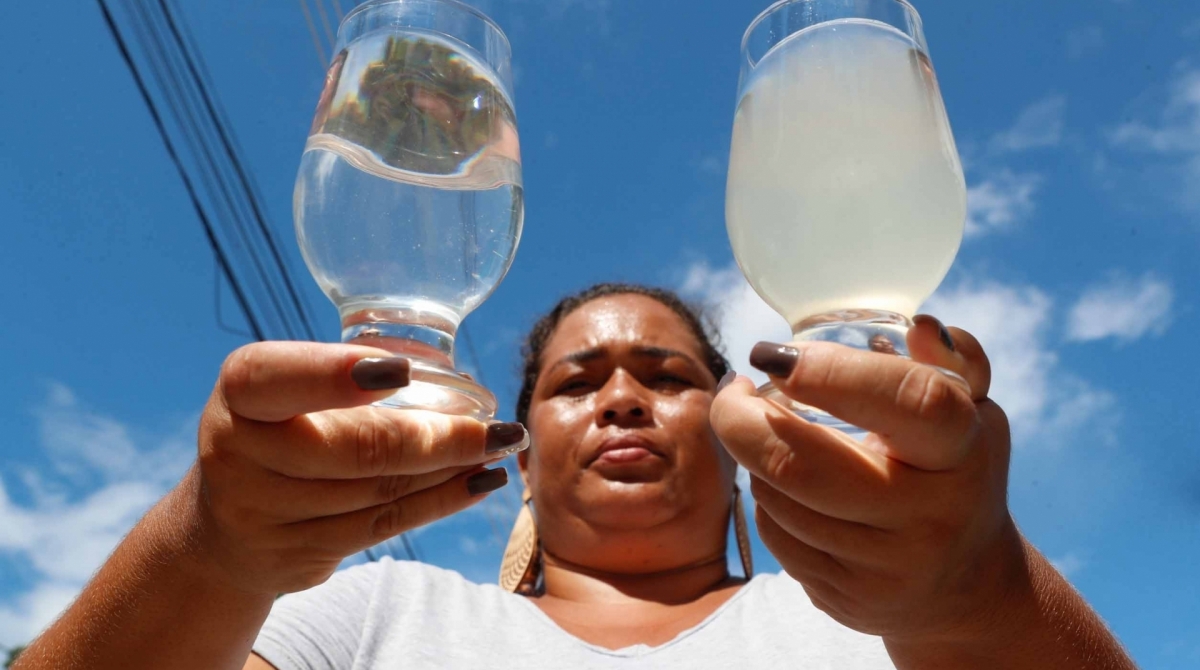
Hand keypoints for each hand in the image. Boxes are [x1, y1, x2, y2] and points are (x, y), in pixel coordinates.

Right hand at [184, 341, 525, 595]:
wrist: (226, 531)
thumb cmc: (277, 433)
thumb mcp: (284, 394)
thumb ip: (342, 380)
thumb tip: (454, 382)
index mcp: (239, 392)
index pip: (279, 376)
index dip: (337, 374)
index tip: (403, 370)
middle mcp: (237, 451)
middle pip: (352, 447)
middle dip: (436, 437)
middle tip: (497, 425)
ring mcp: (262, 511)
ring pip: (377, 490)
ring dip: (450, 468)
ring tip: (500, 446)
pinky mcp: (295, 554)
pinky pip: (382, 526)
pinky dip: (440, 502)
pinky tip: (480, 482)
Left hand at [710, 318, 1020, 643]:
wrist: (966, 588)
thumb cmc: (957, 472)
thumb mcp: (972, 413)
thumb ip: (953, 361)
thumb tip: (921, 327)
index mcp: (961, 450)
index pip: (906, 401)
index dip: (831, 373)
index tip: (773, 355)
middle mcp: (928, 516)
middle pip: (798, 463)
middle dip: (740, 419)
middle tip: (735, 389)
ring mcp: (886, 568)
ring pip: (775, 498)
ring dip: (754, 457)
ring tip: (767, 433)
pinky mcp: (847, 600)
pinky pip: (776, 538)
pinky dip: (768, 500)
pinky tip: (784, 485)